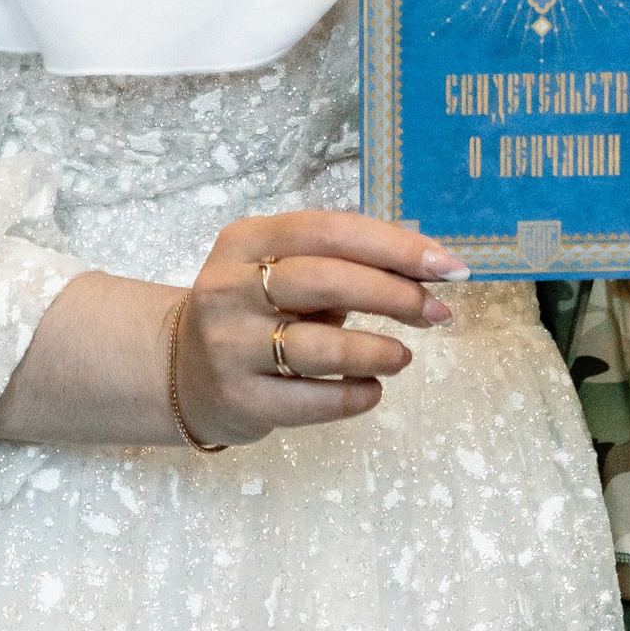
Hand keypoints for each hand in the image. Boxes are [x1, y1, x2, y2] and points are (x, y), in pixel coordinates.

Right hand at [173, 209, 465, 446]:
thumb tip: (428, 264)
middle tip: (437, 312)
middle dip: (394, 295)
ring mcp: (229, 346)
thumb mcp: (282, 270)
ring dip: (378, 352)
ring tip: (403, 357)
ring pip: (321, 347)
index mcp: (246, 240)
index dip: (394, 246)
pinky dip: (355, 394)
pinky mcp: (238, 400)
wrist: (182, 372)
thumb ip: (343, 263)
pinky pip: (312, 400)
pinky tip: (372, 388)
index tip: (447, 266)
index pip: (329, 230)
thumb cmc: (254, 311)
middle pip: (326, 281)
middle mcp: (229, 288)